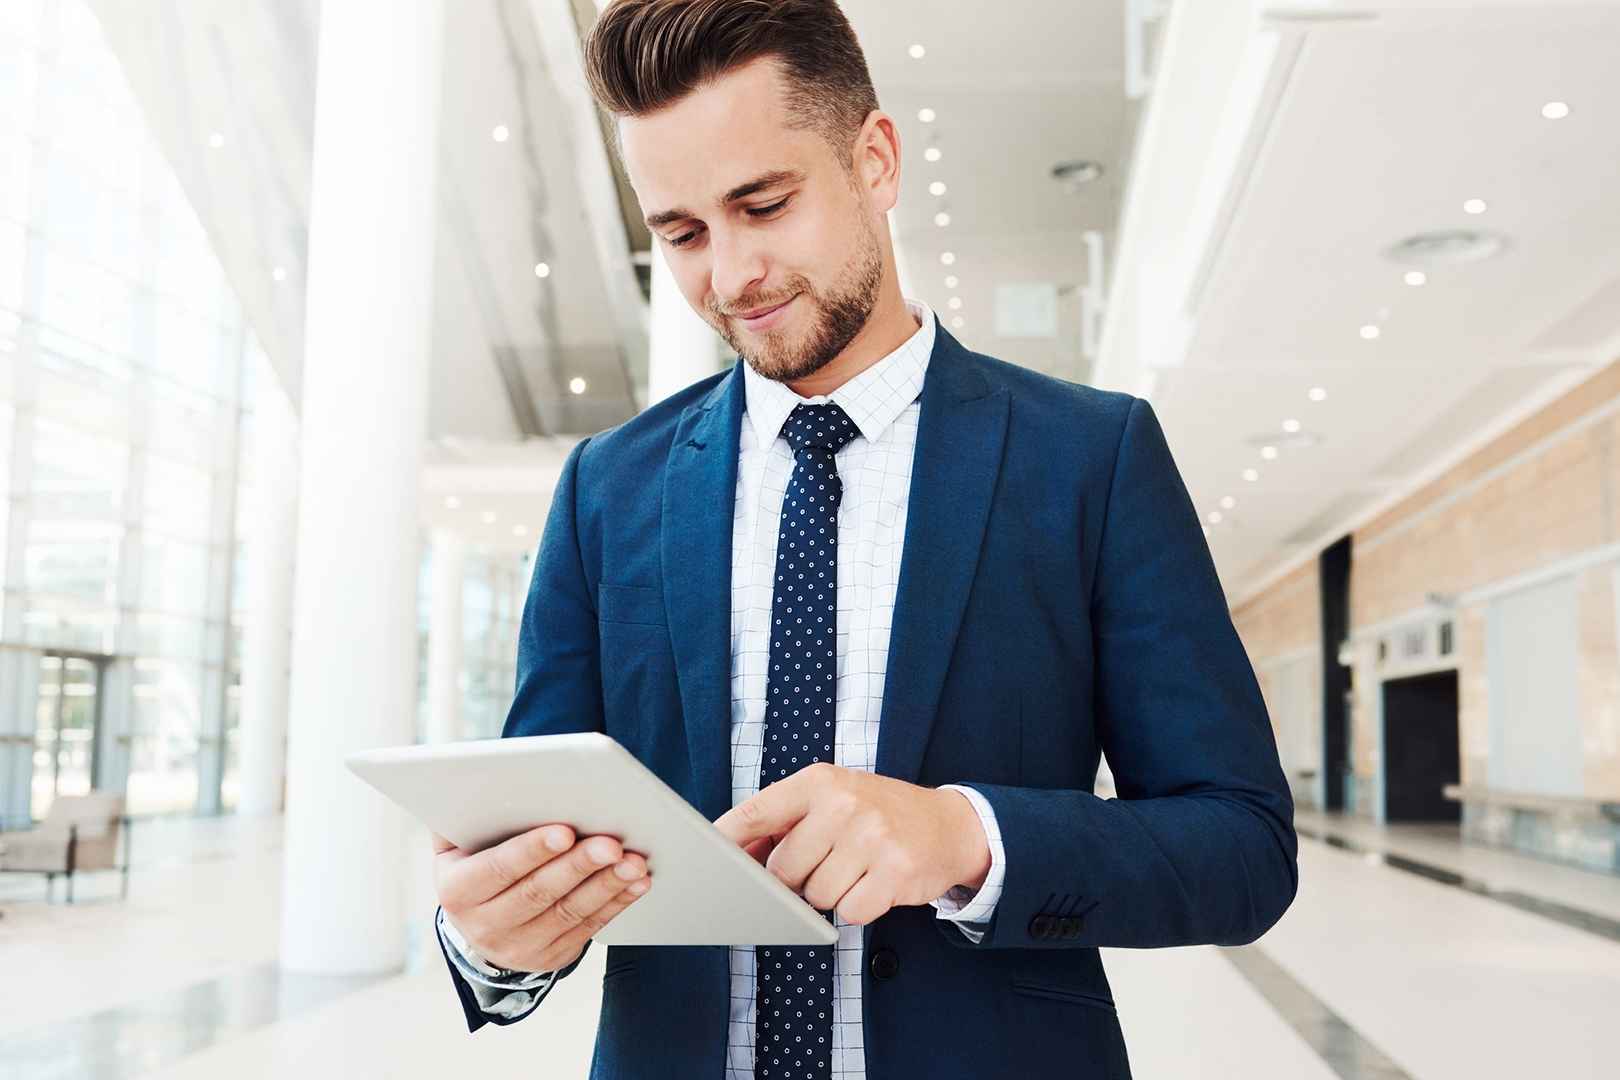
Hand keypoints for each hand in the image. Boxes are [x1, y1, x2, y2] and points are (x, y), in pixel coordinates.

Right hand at [432, 825, 650, 973]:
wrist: (478, 926)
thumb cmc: (473, 866)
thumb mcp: (454, 844)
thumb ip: (464, 815)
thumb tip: (483, 781)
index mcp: (458, 891)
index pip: (497, 868)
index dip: (531, 850)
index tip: (565, 831)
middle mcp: (486, 925)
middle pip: (539, 892)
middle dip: (579, 865)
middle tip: (611, 843)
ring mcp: (520, 946)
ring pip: (569, 912)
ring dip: (606, 885)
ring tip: (633, 861)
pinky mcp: (552, 955)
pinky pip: (589, 927)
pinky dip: (617, 902)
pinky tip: (635, 881)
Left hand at [714, 763, 989, 925]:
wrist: (950, 825)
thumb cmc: (878, 815)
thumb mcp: (833, 800)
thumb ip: (784, 823)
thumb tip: (732, 858)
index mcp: (820, 781)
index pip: (757, 812)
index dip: (727, 839)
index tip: (706, 860)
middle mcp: (844, 804)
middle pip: (782, 869)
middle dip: (796, 878)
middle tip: (826, 862)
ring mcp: (871, 837)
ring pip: (815, 895)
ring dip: (830, 893)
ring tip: (856, 868)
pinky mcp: (895, 872)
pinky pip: (849, 912)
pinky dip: (859, 907)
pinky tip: (875, 883)